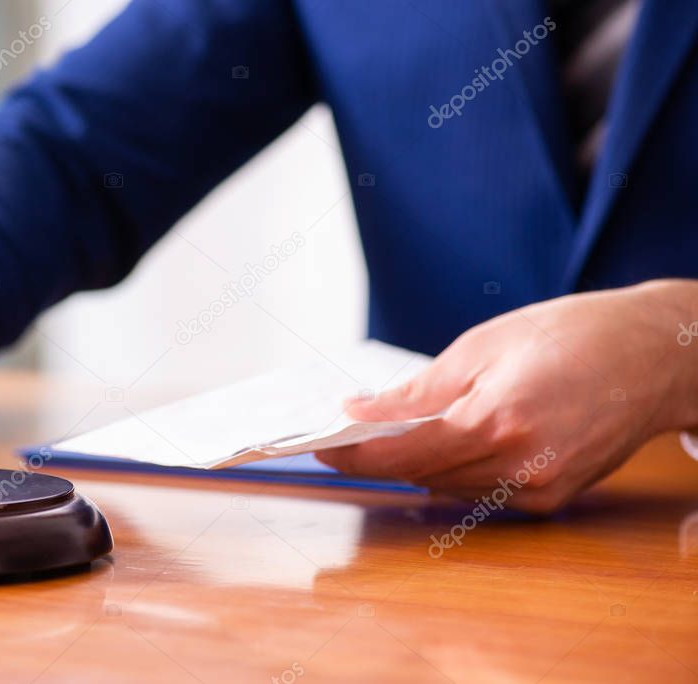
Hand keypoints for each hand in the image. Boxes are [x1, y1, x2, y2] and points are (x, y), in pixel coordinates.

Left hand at [316, 280, 697, 513]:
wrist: (655, 356)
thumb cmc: (571, 334)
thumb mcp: (482, 347)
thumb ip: (417, 392)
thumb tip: (360, 412)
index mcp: (498, 420)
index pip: (403, 454)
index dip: (354, 454)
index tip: (320, 446)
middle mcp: (520, 466)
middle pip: (421, 475)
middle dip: (379, 456)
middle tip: (345, 432)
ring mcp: (539, 489)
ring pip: (448, 486)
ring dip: (415, 463)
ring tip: (389, 432)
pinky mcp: (552, 497)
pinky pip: (481, 491)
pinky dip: (454, 470)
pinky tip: (446, 442)